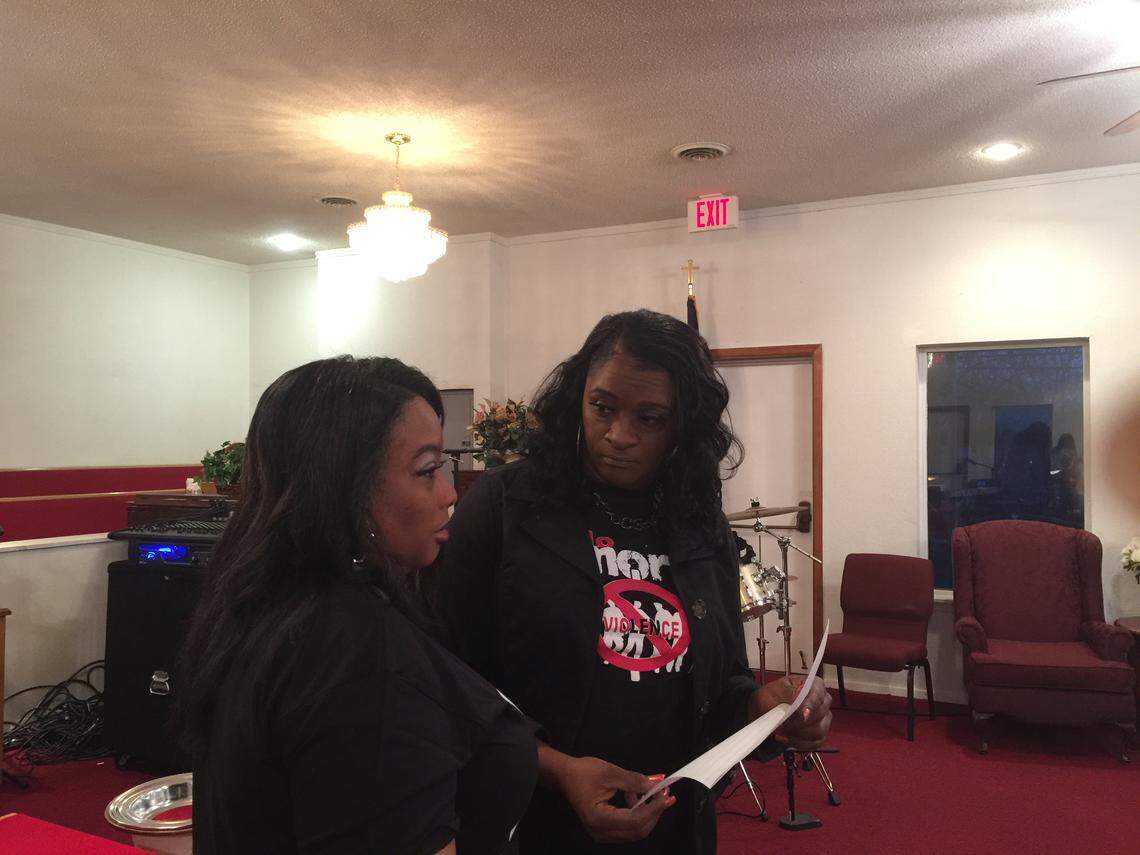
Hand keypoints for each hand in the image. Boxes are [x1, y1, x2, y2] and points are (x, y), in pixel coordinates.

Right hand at [550, 753, 674, 842]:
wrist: (564, 776)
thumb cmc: (583, 772)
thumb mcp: (610, 772)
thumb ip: (634, 781)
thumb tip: (656, 785)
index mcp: (599, 820)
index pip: (635, 820)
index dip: (654, 808)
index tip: (666, 794)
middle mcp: (600, 832)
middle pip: (638, 830)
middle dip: (654, 812)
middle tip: (665, 794)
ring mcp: (602, 833)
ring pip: (634, 830)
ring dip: (646, 812)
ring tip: (646, 790)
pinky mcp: (605, 830)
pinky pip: (628, 827)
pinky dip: (637, 812)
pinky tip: (633, 796)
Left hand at [751, 676, 831, 749]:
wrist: (766, 709)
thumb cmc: (773, 696)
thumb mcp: (777, 690)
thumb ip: (790, 694)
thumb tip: (800, 705)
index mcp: (815, 686)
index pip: (818, 696)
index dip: (811, 706)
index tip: (803, 715)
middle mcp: (823, 703)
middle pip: (821, 715)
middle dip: (801, 722)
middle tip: (784, 723)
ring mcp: (824, 720)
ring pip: (818, 732)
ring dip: (798, 734)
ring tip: (782, 730)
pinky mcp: (819, 735)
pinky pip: (814, 744)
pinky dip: (798, 743)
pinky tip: (784, 738)